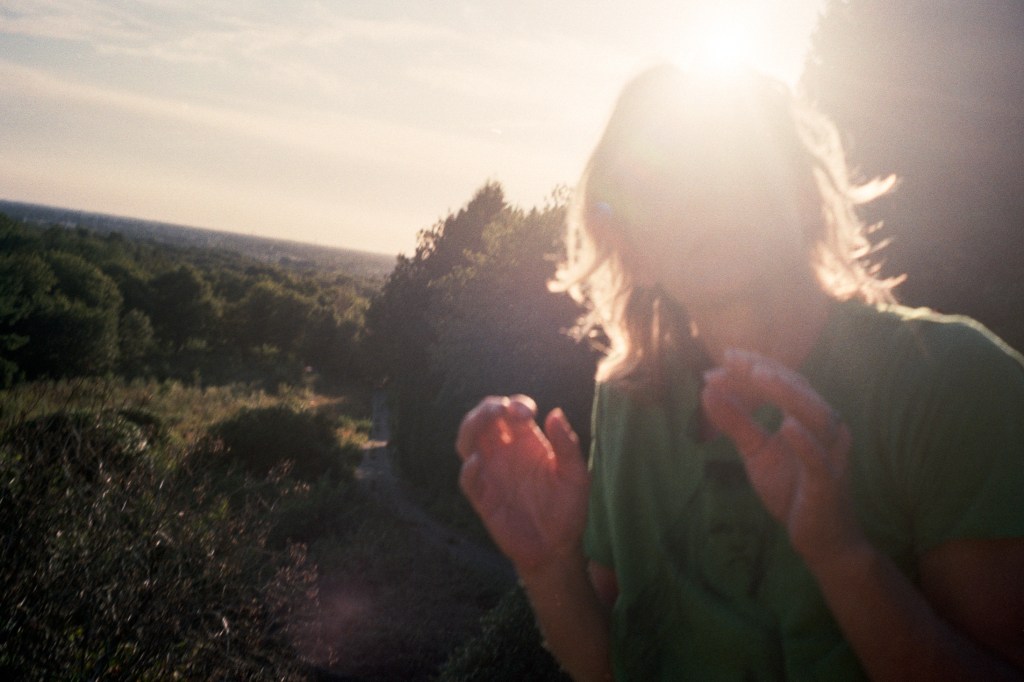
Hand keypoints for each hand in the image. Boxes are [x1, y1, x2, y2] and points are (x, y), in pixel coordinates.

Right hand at [455, 395, 589, 576]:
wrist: (556, 549)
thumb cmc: (569, 509)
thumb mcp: (576, 475)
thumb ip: (567, 445)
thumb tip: (554, 412)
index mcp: (527, 442)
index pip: (511, 411)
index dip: (515, 404)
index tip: (526, 414)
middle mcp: (505, 453)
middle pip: (483, 420)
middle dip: (486, 409)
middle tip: (498, 410)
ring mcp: (492, 474)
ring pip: (467, 442)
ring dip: (469, 428)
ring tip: (483, 424)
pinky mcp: (483, 498)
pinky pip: (467, 479)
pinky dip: (468, 468)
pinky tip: (479, 462)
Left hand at [700, 349, 864, 566]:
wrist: (821, 540)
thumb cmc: (792, 489)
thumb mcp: (756, 452)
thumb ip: (735, 421)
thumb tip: (706, 391)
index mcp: (809, 416)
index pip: (785, 380)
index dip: (755, 366)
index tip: (725, 356)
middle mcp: (826, 428)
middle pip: (799, 389)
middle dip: (765, 371)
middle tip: (732, 358)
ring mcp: (831, 453)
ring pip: (814, 415)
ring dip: (786, 393)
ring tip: (758, 376)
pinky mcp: (829, 482)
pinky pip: (819, 458)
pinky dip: (805, 441)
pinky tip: (786, 426)